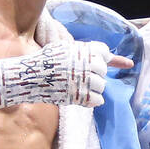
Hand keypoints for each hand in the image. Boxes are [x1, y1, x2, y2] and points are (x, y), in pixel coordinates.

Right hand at [0, 41, 133, 113]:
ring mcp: (80, 80)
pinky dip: (94, 100)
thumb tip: (108, 55)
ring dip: (94, 88)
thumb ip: (85, 50)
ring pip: (101, 85)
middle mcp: (83, 64)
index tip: (121, 64)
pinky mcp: (78, 96)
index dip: (108, 59)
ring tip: (80, 86)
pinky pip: (97, 99)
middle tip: (83, 76)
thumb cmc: (46, 61)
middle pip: (103, 70)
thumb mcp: (64, 48)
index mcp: (80, 50)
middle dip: (97, 74)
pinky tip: (85, 98)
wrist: (28, 76)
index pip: (104, 53)